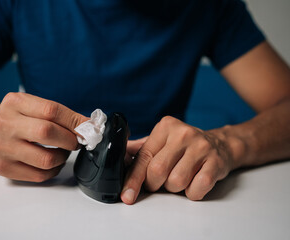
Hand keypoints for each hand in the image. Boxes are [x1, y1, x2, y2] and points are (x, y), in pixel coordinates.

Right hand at [0, 92, 87, 181]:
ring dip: (62, 157)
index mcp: (14, 103)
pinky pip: (40, 175)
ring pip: (46, 159)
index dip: (74, 121)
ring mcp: (1, 147)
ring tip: (62, 151)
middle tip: (76, 142)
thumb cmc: (20, 120)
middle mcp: (4, 124)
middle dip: (70, 140)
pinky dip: (53, 170)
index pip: (51, 110)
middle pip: (47, 133)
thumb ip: (61, 115)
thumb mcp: (35, 107)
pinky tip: (52, 162)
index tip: (88, 128)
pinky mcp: (3, 167)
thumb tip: (91, 126)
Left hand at [121, 116, 235, 203]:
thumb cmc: (184, 146)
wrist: (220, 144)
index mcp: (165, 127)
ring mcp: (201, 147)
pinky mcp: (216, 162)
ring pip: (176, 182)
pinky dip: (192, 192)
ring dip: (175, 188)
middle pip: (158, 171)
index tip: (127, 195)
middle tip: (160, 182)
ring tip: (180, 178)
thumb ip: (140, 149)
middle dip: (155, 184)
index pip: (144, 156)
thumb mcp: (161, 141)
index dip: (133, 179)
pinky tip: (194, 182)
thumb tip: (120, 157)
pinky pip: (197, 188)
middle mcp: (183, 133)